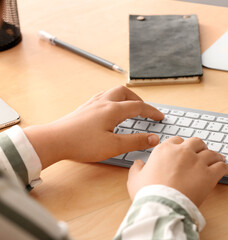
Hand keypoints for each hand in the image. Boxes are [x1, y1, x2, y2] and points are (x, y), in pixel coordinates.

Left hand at [24, 86, 163, 168]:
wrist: (54, 141)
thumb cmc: (82, 144)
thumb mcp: (113, 146)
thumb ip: (135, 141)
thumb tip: (154, 138)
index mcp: (113, 110)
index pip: (139, 106)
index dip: (152, 112)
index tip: (160, 117)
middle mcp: (103, 102)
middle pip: (125, 93)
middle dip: (138, 99)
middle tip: (144, 110)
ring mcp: (92, 104)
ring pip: (112, 92)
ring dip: (125, 97)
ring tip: (129, 107)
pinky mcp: (84, 108)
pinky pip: (102, 97)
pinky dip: (112, 99)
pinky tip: (109, 109)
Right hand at [127, 136, 227, 206]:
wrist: (162, 205)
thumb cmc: (148, 193)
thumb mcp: (135, 179)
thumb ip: (137, 168)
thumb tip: (138, 163)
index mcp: (165, 150)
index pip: (176, 141)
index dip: (180, 146)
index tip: (183, 151)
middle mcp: (183, 151)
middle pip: (196, 142)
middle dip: (199, 147)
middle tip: (201, 153)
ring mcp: (197, 161)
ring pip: (211, 152)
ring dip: (214, 155)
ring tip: (217, 159)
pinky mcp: (209, 174)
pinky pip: (221, 166)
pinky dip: (224, 167)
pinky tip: (225, 169)